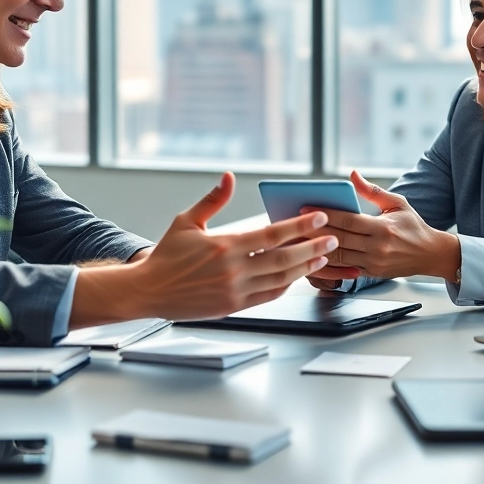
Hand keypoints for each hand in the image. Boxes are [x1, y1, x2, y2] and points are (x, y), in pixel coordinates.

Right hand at [124, 172, 337, 320]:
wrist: (150, 291)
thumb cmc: (167, 255)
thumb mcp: (186, 221)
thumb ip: (212, 200)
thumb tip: (229, 177)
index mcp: (225, 246)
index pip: (272, 235)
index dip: (299, 227)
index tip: (319, 218)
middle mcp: (234, 270)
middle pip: (284, 259)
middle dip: (313, 248)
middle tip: (333, 238)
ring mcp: (235, 291)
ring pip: (281, 280)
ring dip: (305, 268)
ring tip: (322, 256)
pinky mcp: (234, 307)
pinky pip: (269, 296)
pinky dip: (286, 285)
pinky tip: (297, 276)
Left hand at [303, 170, 458, 282]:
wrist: (431, 254)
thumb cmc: (413, 225)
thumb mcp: (397, 203)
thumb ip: (372, 191)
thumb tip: (352, 175)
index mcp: (383, 228)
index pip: (348, 221)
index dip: (325, 215)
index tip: (305, 208)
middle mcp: (378, 248)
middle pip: (339, 239)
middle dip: (315, 232)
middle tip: (294, 224)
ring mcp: (374, 263)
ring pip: (338, 256)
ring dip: (316, 247)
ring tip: (298, 239)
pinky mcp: (371, 273)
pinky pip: (344, 268)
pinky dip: (328, 261)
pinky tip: (313, 254)